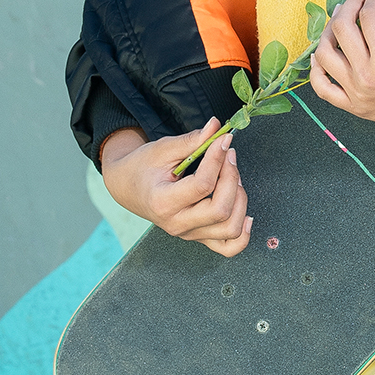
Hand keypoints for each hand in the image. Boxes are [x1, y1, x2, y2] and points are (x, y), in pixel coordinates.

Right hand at [101, 120, 251, 256]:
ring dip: (240, 200)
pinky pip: (229, 247)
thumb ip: (192, 140)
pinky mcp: (199, 237)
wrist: (128, 187)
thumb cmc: (142, 167)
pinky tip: (246, 213)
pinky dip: (243, 234)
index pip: (202, 185)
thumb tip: (217, 127)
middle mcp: (176, 224)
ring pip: (230, 229)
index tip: (223, 140)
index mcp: (162, 202)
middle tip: (229, 156)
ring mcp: (189, 234)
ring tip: (233, 178)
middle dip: (232, 178)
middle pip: (221, 211)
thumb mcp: (163, 149)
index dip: (218, 160)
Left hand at [308, 0, 374, 139]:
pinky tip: (320, 54)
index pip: (368, 15)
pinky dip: (317, 69)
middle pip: (342, 28)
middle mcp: (368, 76)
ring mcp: (358, 93)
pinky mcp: (355, 107)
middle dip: (350, 2)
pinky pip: (323, 88)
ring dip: (329, 30)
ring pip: (325, 55)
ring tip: (340, 17)